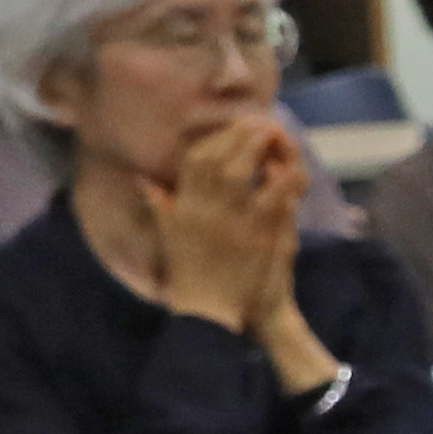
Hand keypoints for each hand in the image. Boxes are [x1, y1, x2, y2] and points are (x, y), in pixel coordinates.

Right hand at [148, 115, 296, 326]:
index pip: (195, 161)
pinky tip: (290, 168)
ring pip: (241, 174)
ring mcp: (230, 222)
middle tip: (260, 121)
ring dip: (260, 150)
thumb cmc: (191, 276)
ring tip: (277, 135)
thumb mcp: (170, 237)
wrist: (210, 313)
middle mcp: (202, 211)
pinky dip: (279, 181)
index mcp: (183, 209)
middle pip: (219, 161)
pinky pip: (270, 200)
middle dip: (240, 136)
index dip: (216, 139)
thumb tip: (142, 180)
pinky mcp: (256, 237)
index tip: (234, 127)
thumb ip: (160, 206)